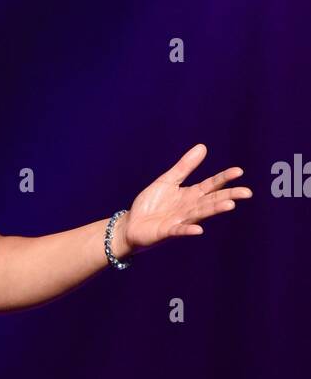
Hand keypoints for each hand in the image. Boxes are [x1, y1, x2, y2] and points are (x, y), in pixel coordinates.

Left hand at [117, 144, 252, 255]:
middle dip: (228, 196)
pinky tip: (198, 229)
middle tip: (247, 192)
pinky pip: (179, 230)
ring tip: (230, 205)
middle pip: (212, 200)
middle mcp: (189, 208)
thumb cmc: (151, 204)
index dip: (223, 178)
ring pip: (200, 214)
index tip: (239, 171)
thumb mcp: (168, 180)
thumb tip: (203, 146)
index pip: (211, 185)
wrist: (131, 224)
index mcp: (190, 195)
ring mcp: (179, 221)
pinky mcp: (167, 232)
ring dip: (214, 210)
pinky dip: (188, 230)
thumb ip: (185, 166)